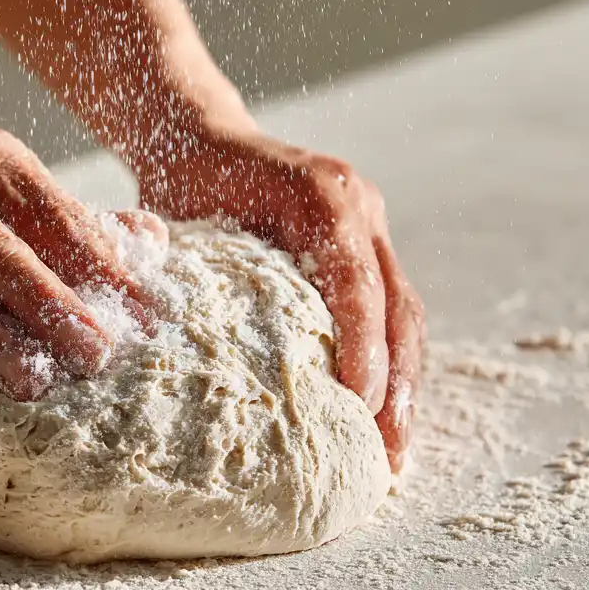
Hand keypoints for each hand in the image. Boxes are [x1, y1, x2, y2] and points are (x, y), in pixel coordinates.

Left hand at [135, 116, 424, 472]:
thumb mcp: (184, 222)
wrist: (202, 138)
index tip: (358, 404)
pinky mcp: (366, 247)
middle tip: (390, 450)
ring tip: (395, 446)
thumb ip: (201, 278)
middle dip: (399, 383)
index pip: (357, 284)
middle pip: (397, 305)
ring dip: (405, 383)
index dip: (362, 347)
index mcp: (322, 197)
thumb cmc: (183, 181)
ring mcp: (370, 226)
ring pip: (404, 312)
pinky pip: (389, 308)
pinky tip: (380, 411)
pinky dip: (389, 362)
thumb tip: (197, 366)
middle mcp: (360, 208)